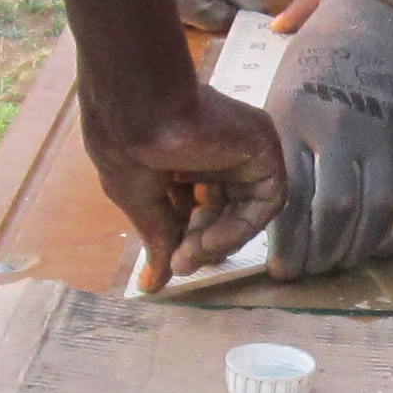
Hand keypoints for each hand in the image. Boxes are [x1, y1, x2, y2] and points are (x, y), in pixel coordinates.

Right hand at [82, 78, 282, 287]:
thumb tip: (153, 285)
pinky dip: (241, 227)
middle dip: (200, 242)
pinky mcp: (262, 149)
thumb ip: (157, 239)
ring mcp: (240, 149)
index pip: (193, 206)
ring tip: (191, 254)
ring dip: (219, 240)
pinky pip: (264, 200)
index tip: (170, 265)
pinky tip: (210, 240)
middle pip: (221, 210)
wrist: (138, 107)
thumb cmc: (127, 144)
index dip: (183, 237)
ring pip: (244, 209)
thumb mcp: (138, 200)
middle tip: (180, 264)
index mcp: (181, 154)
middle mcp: (213, 151)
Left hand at [267, 0, 392, 279]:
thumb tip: (273, 221)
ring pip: (379, 210)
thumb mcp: (283, 103)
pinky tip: (384, 244)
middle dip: (322, 254)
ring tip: (342, 261)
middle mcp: (345, 127)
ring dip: (360, 248)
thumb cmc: (316, 70)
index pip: (294, 198)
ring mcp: (388, 132)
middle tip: (312, 270)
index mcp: (300, 118)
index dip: (289, 244)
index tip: (282, 269)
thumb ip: (282, 157)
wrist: (373, 24)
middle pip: (336, 210)